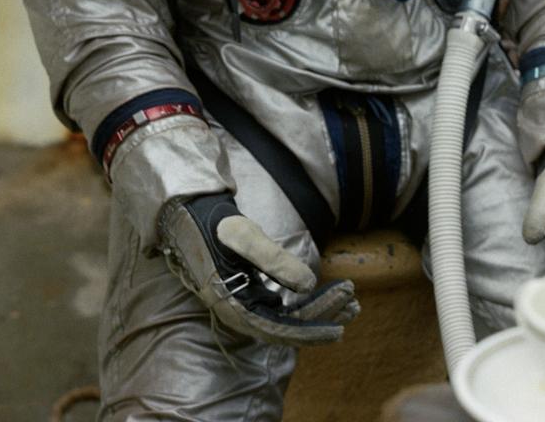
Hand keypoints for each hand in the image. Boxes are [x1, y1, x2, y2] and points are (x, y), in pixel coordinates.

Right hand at [158, 193, 359, 345]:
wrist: (190, 211)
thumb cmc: (214, 222)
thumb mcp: (245, 235)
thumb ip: (274, 260)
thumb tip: (308, 285)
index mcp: (232, 306)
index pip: (279, 331)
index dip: (311, 333)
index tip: (340, 330)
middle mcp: (239, 311)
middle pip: (288, 326)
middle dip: (322, 316)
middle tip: (354, 302)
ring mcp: (244, 303)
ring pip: (287, 318)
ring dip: (318, 310)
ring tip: (350, 300)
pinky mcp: (249, 292)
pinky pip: (282, 306)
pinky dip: (305, 301)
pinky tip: (326, 292)